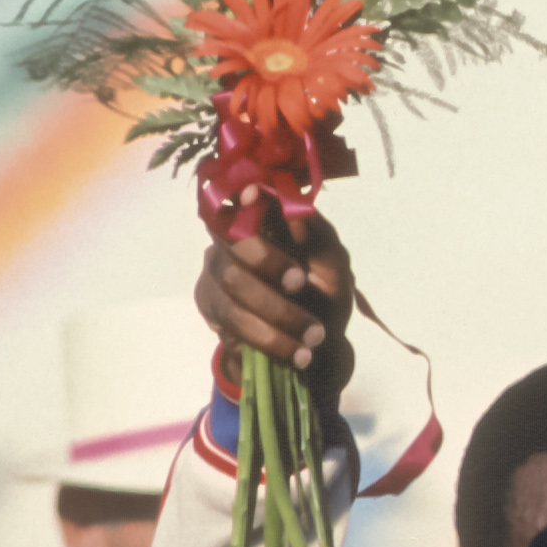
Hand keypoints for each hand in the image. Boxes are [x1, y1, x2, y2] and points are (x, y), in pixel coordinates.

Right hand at [196, 210, 355, 399]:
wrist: (316, 351)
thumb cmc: (325, 296)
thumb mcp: (334, 266)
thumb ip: (318, 236)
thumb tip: (297, 214)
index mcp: (264, 224)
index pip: (243, 199)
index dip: (244, 197)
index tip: (257, 194)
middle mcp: (232, 243)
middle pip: (232, 240)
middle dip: (269, 262)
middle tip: (301, 285)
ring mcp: (217, 275)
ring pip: (233, 283)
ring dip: (278, 312)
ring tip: (314, 336)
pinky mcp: (212, 308)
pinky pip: (232, 320)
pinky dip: (269, 337)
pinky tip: (296, 352)